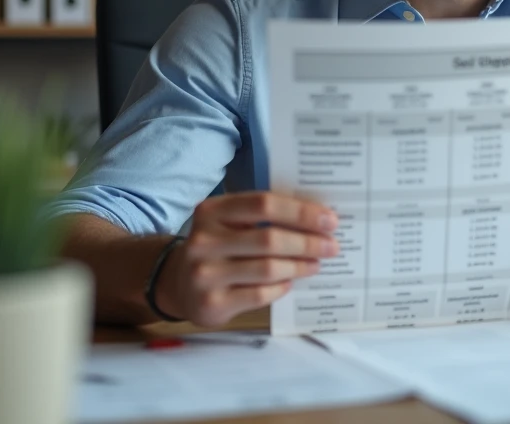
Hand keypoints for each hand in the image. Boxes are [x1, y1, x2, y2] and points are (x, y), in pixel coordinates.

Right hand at [155, 192, 339, 326]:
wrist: (177, 283)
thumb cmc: (218, 246)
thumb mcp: (229, 223)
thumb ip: (263, 216)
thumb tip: (317, 219)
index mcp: (211, 211)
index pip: (264, 204)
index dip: (300, 211)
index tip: (329, 219)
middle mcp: (203, 241)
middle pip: (269, 238)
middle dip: (307, 242)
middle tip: (331, 245)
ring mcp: (205, 274)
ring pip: (268, 268)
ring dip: (299, 266)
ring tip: (316, 263)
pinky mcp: (212, 304)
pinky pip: (260, 294)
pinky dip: (281, 287)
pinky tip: (291, 282)